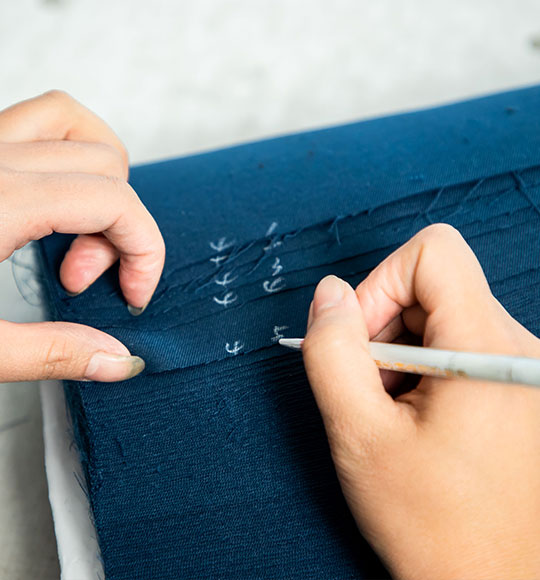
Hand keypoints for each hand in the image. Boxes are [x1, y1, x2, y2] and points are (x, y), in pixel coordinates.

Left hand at [0, 91, 164, 382]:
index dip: (144, 249)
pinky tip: (55, 203)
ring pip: (72, 123)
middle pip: (106, 165)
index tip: (134, 295)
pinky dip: (68, 152)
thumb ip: (51, 354)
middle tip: (88, 279)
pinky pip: (38, 122)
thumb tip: (119, 361)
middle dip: (120, 227)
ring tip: (82, 229)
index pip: (113, 199)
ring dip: (102, 174)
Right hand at [302, 224, 539, 579]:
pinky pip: (459, 345)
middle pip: (433, 285)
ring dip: (402, 356)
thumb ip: (333, 352)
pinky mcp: (519, 384)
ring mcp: (525, 366)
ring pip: (441, 316)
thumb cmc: (433, 525)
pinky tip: (420, 420)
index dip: (381, 283)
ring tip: (398, 415)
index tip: (361, 342)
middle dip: (385, 328)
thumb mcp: (359, 436)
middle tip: (373, 392)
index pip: (434, 252)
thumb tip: (330, 294)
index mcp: (488, 348)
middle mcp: (520, 346)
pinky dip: (425, 371)